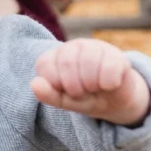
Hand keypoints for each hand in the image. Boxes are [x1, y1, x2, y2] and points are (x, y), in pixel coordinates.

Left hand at [31, 39, 150, 124]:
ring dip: (92, 85)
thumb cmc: (85, 99)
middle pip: (67, 61)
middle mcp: (72, 47)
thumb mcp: (65, 102)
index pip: (45, 65)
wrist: (115, 103)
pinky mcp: (116, 54)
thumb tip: (34, 83)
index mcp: (54, 58)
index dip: (56, 85)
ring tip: (95, 89)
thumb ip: (48, 95)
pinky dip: (109, 84)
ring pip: (88, 60)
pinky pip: (109, 67)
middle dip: (74, 87)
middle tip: (82, 93)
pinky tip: (110, 85)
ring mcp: (94, 47)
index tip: (65, 92)